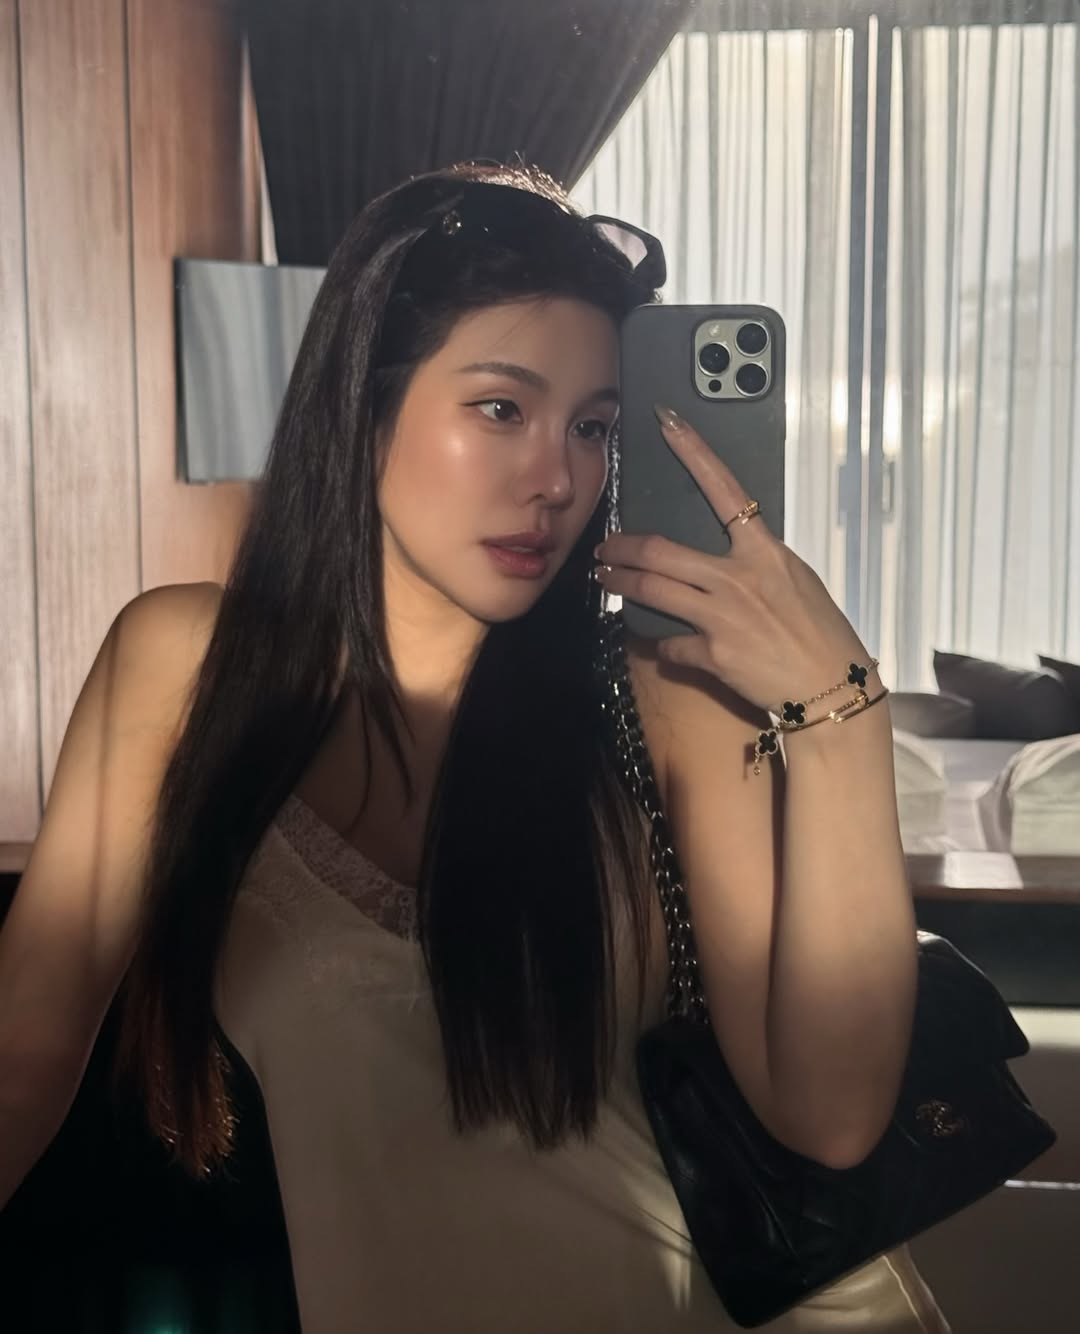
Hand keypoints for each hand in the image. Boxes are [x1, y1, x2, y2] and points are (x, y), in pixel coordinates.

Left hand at [595, 406, 873, 716]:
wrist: (833, 686)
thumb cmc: (822, 634)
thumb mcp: (796, 583)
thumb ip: (756, 567)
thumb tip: (725, 563)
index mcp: (765, 552)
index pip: (725, 489)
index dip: (694, 453)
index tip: (668, 422)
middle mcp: (739, 577)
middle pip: (662, 551)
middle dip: (624, 547)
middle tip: (604, 548)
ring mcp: (723, 615)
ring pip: (653, 591)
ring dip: (622, 583)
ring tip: (606, 578)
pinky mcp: (713, 653)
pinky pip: (672, 645)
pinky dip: (665, 646)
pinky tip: (663, 647)